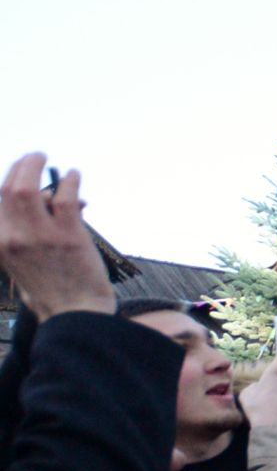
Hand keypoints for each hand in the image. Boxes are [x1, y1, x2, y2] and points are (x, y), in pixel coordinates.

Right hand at [0, 154, 115, 317]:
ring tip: (44, 157)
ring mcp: (39, 236)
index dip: (6, 182)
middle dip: (19, 167)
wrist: (73, 314)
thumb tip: (51, 197)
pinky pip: (64, 197)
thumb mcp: (24, 261)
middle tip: (32, 157)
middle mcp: (12, 238)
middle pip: (7, 190)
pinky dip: (70, 182)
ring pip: (29, 188)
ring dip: (36, 166)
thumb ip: (28, 231)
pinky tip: (75, 175)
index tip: (17, 173)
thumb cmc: (53, 288)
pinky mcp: (68, 236)